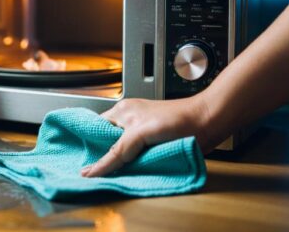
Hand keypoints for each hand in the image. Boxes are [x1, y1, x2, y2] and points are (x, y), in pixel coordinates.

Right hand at [80, 97, 211, 176]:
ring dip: (119, 164)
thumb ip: (117, 152)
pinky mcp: (153, 145)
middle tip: (93, 174)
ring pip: (122, 153)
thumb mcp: (140, 134)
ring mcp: (141, 134)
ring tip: (110, 176)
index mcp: (121, 112)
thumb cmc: (178, 120)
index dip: (87, 145)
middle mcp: (128, 121)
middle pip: (107, 143)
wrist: (208, 123)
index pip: (95, 130)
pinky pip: (135, 158)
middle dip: (102, 157)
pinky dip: (132, 167)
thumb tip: (94, 171)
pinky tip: (130, 174)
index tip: (80, 162)